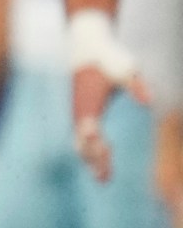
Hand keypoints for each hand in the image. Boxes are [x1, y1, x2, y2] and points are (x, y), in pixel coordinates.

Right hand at [67, 8, 140, 182]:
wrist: (86, 47)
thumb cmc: (109, 58)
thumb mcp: (127, 68)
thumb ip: (137, 85)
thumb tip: (149, 102)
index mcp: (89, 100)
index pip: (90, 129)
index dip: (96, 144)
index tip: (106, 158)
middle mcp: (79, 109)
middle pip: (83, 141)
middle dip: (93, 160)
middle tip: (105, 180)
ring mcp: (77, 111)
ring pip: (80, 141)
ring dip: (90, 159)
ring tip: (103, 178)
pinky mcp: (80, 112)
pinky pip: (81, 137)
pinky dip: (89, 150)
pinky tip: (100, 161)